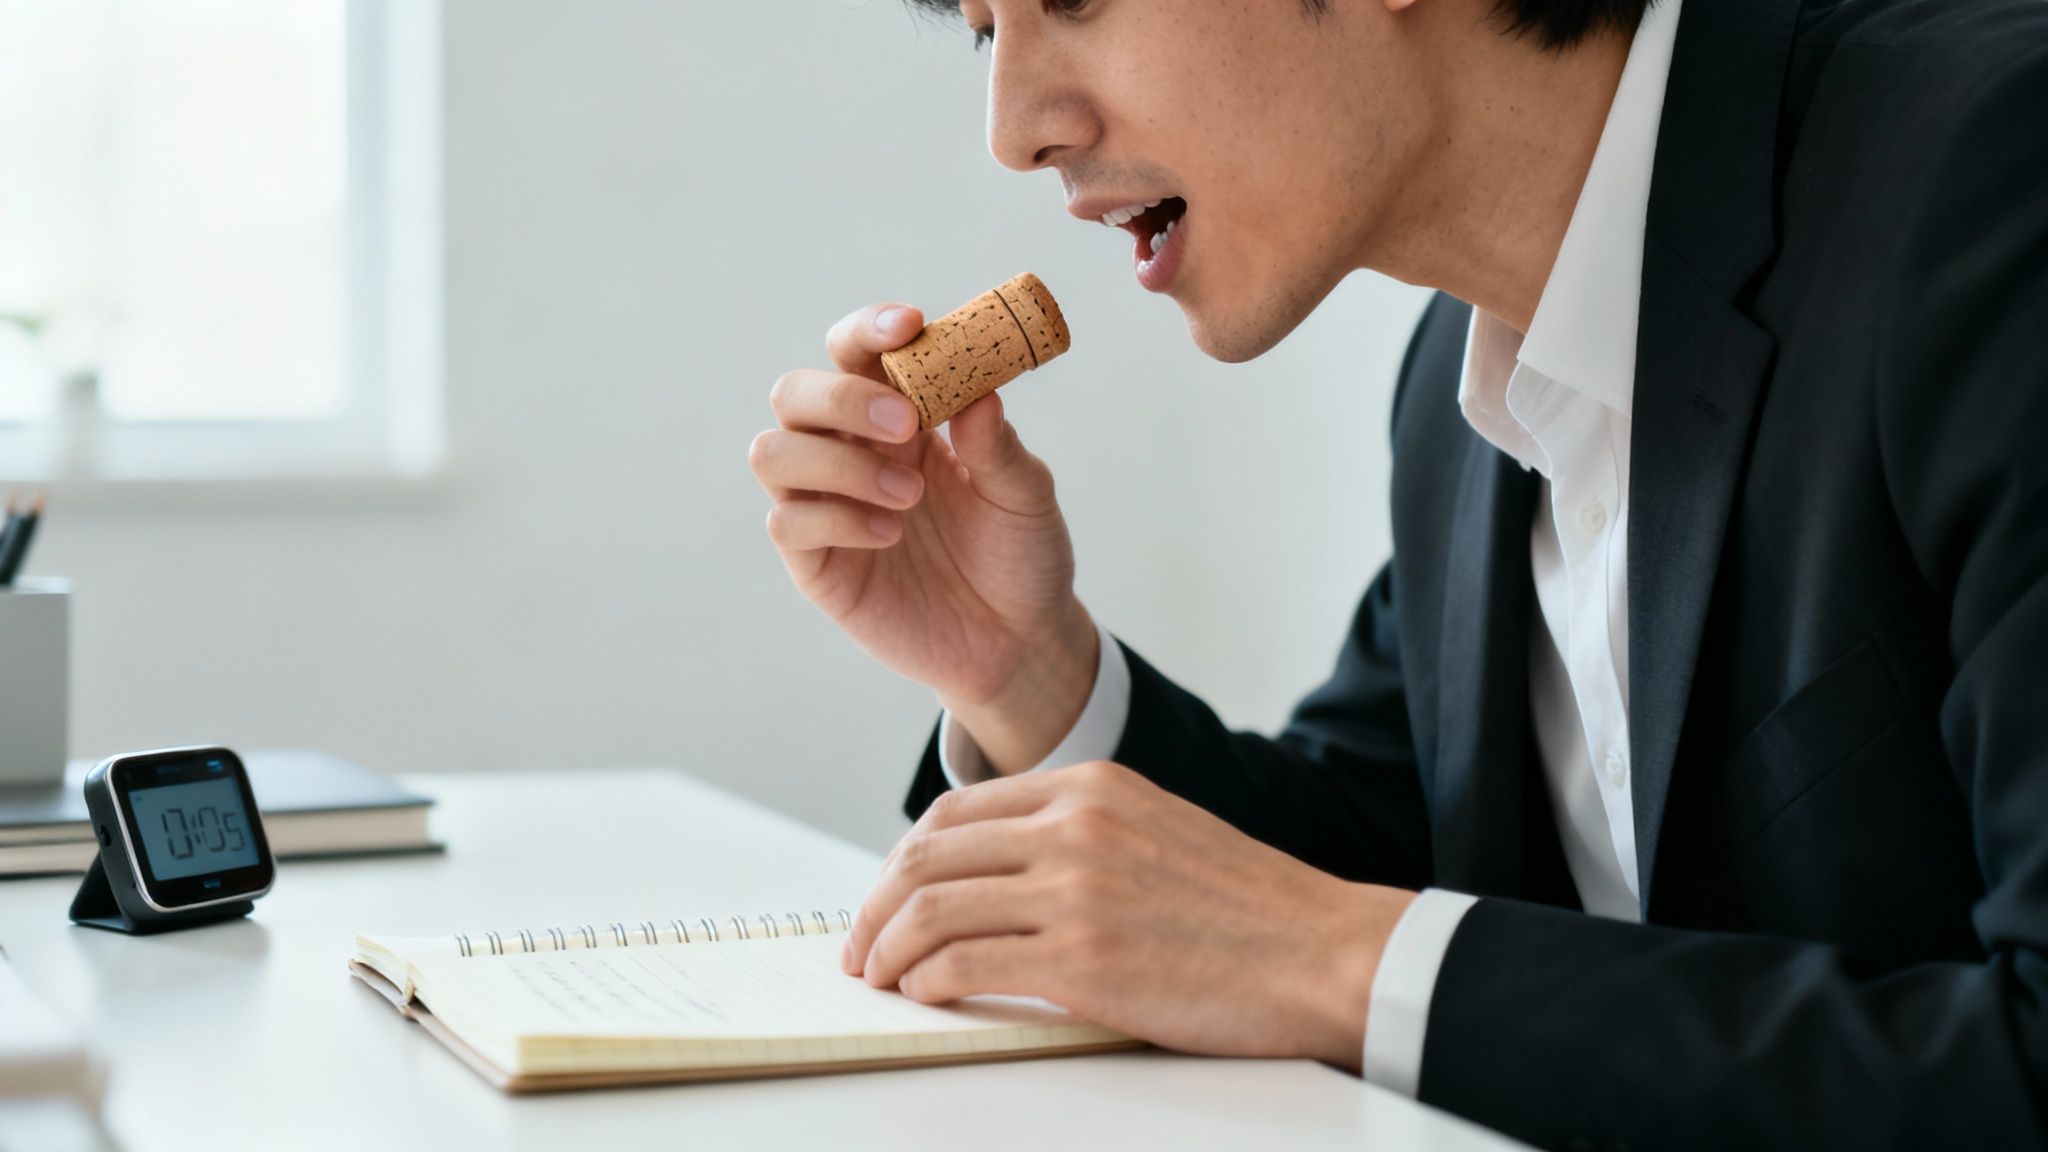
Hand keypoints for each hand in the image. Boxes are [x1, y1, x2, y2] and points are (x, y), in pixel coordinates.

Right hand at [752, 304, 1096, 770]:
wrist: (1019, 641)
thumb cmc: (1019, 554)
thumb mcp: (1025, 496)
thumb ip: (998, 446)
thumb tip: (980, 393)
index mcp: (900, 416)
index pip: (856, 353)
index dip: (868, 329)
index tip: (910, 325)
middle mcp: (850, 451)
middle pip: (794, 393)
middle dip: (841, 398)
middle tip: (906, 425)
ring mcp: (825, 506)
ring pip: (772, 453)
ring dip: (836, 463)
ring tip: (908, 496)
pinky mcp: (817, 564)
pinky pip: (788, 523)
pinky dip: (837, 519)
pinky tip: (890, 535)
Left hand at [841, 761, 1418, 1069]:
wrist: (1322, 952)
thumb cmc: (1249, 908)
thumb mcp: (1155, 831)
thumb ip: (1077, 838)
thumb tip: (992, 878)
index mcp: (1090, 788)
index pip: (954, 811)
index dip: (903, 860)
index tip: (886, 898)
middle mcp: (1074, 828)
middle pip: (926, 856)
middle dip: (875, 907)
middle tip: (859, 947)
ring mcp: (1076, 892)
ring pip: (931, 908)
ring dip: (886, 949)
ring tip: (878, 978)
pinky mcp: (1083, 962)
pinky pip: (964, 966)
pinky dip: (925, 983)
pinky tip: (923, 997)